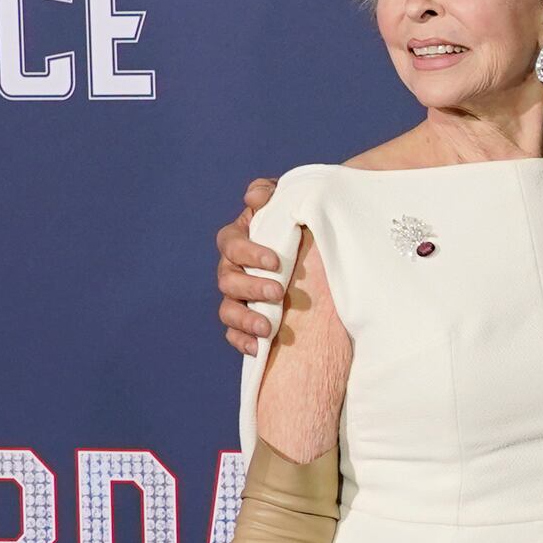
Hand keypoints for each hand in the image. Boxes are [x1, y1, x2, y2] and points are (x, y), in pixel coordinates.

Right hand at [216, 179, 282, 354]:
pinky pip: (234, 334)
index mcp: (238, 240)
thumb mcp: (287, 203)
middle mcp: (232, 269)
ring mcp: (237, 296)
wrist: (314, 250)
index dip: (249, 252)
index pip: (231, 244)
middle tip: (278, 292)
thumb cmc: (296, 222)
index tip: (276, 261)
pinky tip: (259, 348)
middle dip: (252, 287)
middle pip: (227, 280)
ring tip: (267, 327)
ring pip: (227, 310)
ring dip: (245, 319)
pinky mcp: (246, 319)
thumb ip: (270, 193)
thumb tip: (254, 197)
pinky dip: (243, 341)